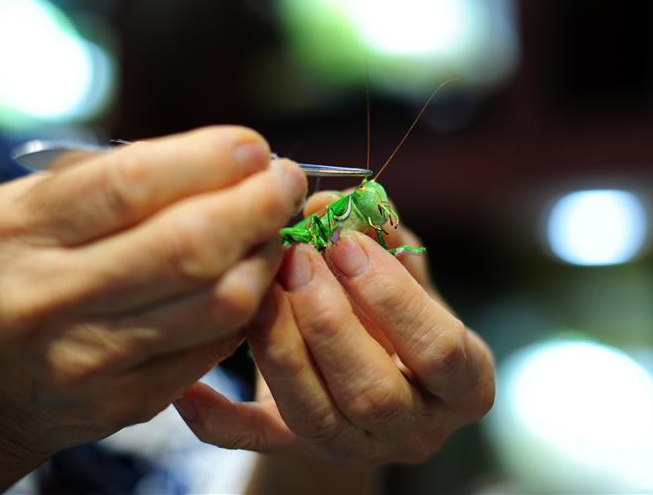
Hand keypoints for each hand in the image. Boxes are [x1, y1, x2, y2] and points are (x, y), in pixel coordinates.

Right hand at [0, 126, 307, 459]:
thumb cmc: (10, 272)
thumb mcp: (20, 209)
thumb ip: (104, 178)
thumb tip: (225, 156)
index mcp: (8, 233)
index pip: (131, 184)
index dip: (208, 160)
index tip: (253, 148)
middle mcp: (41, 299)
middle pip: (188, 246)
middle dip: (258, 204)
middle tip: (285, 182)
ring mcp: (85, 360)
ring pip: (218, 301)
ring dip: (266, 255)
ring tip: (275, 228)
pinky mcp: (124, 403)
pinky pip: (216, 345)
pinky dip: (248, 304)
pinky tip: (251, 278)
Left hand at [172, 191, 494, 465]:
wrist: (374, 380)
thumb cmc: (400, 316)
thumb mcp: (407, 279)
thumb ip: (384, 239)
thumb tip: (337, 199)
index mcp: (463, 383)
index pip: (439, 349)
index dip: (392, 296)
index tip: (346, 244)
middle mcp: (416, 428)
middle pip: (373, 391)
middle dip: (329, 320)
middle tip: (295, 259)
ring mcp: (358, 447)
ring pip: (313, 415)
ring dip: (281, 346)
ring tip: (259, 287)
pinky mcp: (302, 453)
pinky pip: (257, 444)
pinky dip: (219, 420)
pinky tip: (189, 390)